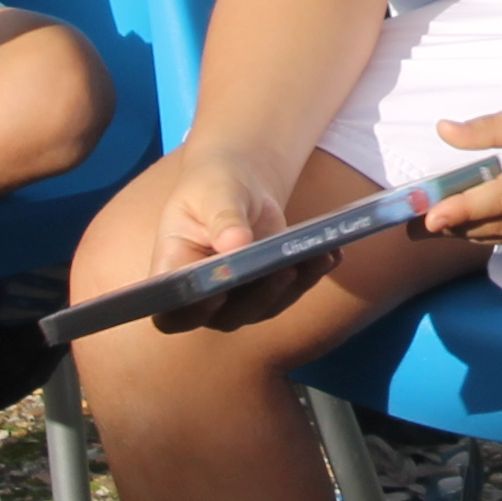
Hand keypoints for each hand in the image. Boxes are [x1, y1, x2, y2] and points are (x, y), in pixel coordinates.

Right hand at [106, 145, 328, 334]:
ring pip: (265, 307)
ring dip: (293, 285)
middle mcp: (203, 296)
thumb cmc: (211, 187)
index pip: (170, 313)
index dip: (190, 312)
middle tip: (283, 267)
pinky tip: (331, 252)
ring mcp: (237, 298)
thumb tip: (236, 244)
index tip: (216, 292)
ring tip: (317, 254)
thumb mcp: (213, 192)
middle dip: (257, 295)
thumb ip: (222, 218)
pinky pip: (292, 290)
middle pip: (227, 316)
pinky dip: (312, 272)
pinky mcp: (270, 290)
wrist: (235, 185)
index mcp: (173, 273)